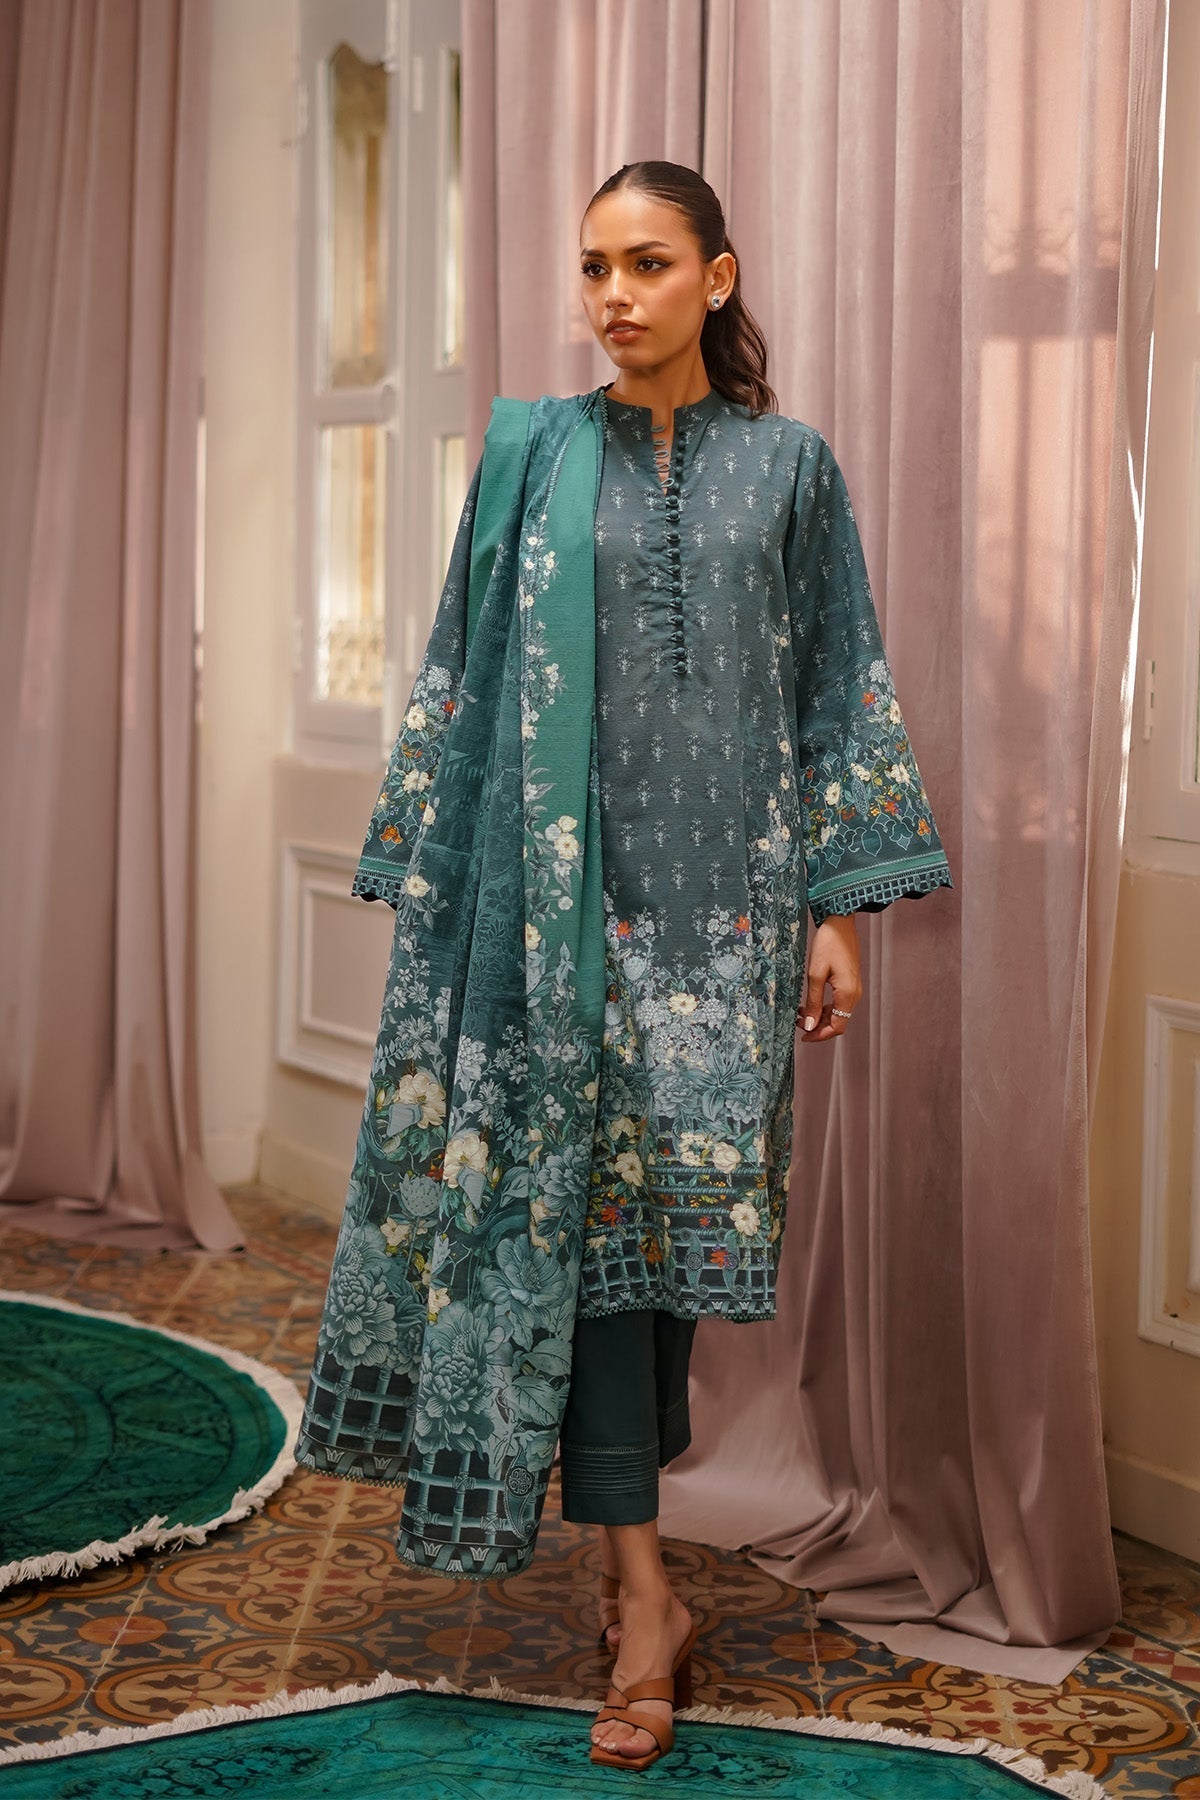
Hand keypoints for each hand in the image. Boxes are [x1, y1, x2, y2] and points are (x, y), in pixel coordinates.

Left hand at [798, 913, 860, 1042]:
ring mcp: (854, 988)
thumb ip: (813, 1002)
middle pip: (838, 1022)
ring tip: (799, 1012)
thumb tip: (809, 1025)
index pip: (837, 1027)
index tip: (803, 1037)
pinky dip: (824, 1007)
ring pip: (838, 1013)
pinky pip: (839, 1002)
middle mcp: (854, 994)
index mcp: (848, 994)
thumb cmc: (828, 944)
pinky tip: (809, 1002)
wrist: (840, 922)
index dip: (820, 1035)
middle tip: (797, 1023)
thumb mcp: (815, 974)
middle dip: (818, 1027)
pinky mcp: (850, 982)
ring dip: (819, 1016)